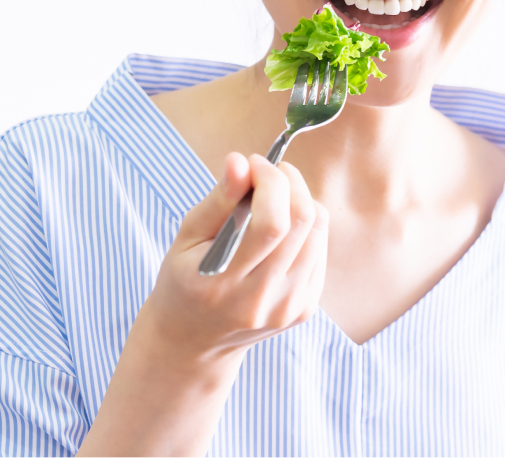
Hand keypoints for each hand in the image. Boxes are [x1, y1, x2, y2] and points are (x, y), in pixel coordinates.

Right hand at [78, 152, 327, 455]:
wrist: (194, 342)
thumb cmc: (185, 282)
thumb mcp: (186, 239)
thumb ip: (217, 201)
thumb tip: (240, 161)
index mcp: (224, 285)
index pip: (271, 225)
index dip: (270, 182)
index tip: (254, 163)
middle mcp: (263, 301)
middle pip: (301, 224)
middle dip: (289, 182)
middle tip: (268, 171)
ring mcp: (289, 308)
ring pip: (317, 232)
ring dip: (300, 200)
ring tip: (273, 196)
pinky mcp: (305, 308)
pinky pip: (320, 248)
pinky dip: (305, 225)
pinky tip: (280, 228)